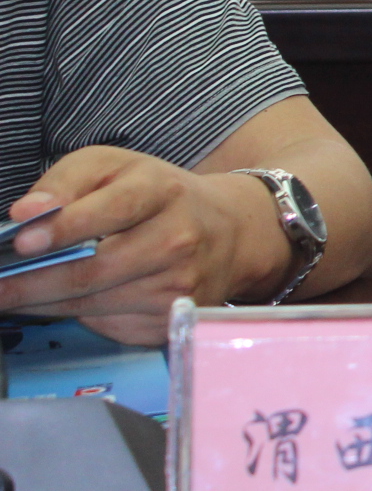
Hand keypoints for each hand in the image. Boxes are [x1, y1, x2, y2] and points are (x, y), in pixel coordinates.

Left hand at [1, 147, 289, 343]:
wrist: (229, 231)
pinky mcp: (170, 319)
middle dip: (30, 282)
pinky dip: (73, 316)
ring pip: (91, 304)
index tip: (22, 240)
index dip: (65, 227)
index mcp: (163, 192)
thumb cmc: (159, 196)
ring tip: (8, 294)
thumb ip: (65, 181)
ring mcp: (177, 287)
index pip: (113, 210)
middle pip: (93, 271)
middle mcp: (177, 241)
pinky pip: (106, 324)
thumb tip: (26, 213)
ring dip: (40, 303)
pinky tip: (58, 301)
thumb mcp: (115, 167)